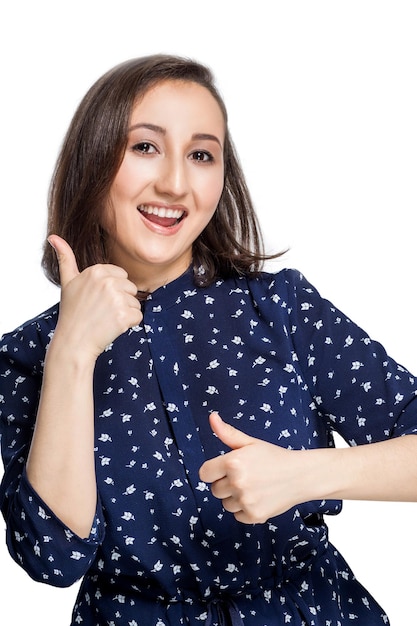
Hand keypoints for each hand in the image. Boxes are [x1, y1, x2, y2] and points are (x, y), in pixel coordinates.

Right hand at [48, 235, 142, 359]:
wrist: (74, 342)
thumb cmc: (72, 312)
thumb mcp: (67, 282)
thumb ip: (65, 258)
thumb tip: (53, 237)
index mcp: (97, 271)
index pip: (122, 276)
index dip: (113, 290)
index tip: (97, 299)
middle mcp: (108, 282)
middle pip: (131, 288)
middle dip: (120, 300)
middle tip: (101, 311)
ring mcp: (117, 299)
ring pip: (135, 302)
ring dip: (124, 313)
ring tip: (106, 319)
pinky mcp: (125, 315)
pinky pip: (138, 316)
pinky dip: (129, 324)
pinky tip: (112, 326)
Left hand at [199, 412, 307, 523]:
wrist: (300, 475)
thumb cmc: (274, 457)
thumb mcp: (250, 443)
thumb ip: (227, 433)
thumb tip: (212, 417)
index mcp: (233, 463)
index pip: (205, 474)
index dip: (213, 471)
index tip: (224, 469)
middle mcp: (237, 483)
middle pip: (215, 490)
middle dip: (226, 484)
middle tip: (245, 476)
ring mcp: (246, 501)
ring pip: (226, 504)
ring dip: (235, 498)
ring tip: (254, 487)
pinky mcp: (254, 516)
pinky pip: (237, 516)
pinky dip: (245, 510)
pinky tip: (259, 498)